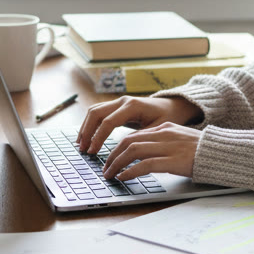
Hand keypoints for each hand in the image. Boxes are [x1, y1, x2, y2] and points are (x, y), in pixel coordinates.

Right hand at [76, 95, 201, 153]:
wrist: (172, 107)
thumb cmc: (167, 118)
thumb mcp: (157, 130)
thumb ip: (140, 137)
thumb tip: (122, 150)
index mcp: (132, 106)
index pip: (108, 122)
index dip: (98, 137)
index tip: (92, 152)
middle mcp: (122, 101)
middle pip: (96, 113)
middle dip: (87, 131)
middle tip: (82, 149)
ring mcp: (118, 102)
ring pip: (94, 111)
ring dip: (85, 127)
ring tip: (80, 144)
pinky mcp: (117, 106)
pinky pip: (99, 112)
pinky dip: (90, 124)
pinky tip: (87, 137)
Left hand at [101, 122, 201, 179]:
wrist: (222, 152)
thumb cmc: (203, 150)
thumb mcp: (180, 140)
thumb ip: (164, 142)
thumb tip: (145, 155)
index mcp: (165, 128)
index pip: (134, 135)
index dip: (118, 148)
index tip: (111, 159)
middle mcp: (164, 134)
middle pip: (128, 142)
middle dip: (113, 156)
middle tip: (106, 169)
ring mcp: (168, 147)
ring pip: (133, 151)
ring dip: (117, 164)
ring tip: (110, 175)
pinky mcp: (173, 161)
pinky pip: (145, 165)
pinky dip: (131, 171)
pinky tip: (123, 177)